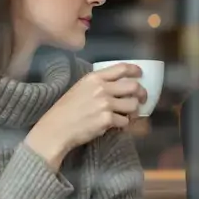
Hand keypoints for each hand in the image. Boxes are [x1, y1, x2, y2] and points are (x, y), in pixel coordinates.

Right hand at [26, 62, 147, 168]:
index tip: (140, 75)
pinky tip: (115, 126)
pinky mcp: (107, 119)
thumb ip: (99, 84)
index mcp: (94, 78)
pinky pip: (125, 121)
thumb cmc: (66, 110)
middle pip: (133, 86)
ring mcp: (105, 104)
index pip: (122, 68)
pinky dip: (123, 125)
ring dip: (133, 112)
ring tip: (126, 115)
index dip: (135, 71)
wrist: (56, 129)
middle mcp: (101, 88)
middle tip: (142, 100)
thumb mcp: (80, 88)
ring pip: (133, 105)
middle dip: (141, 93)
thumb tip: (120, 85)